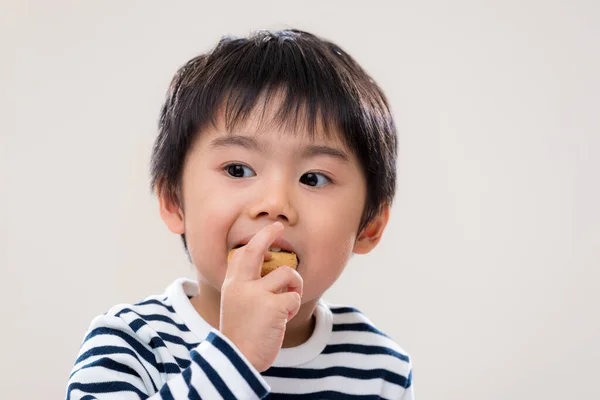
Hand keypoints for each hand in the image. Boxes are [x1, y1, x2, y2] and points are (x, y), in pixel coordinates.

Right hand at [219, 222, 302, 371]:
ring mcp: (256, 294)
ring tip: (287, 302)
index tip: (269, 235)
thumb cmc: (241, 334)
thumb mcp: (237, 305)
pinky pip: (294, 296)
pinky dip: (293, 307)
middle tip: (279, 226)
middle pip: (257, 249)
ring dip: (294, 285)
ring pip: (287, 273)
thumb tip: (272, 267)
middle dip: (269, 233)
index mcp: (232, 285)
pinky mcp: (273, 306)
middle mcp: (241, 285)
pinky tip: (283, 319)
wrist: (238, 360)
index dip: (258, 241)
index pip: (243, 253)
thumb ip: (248, 286)